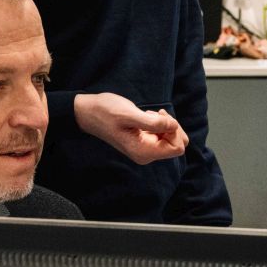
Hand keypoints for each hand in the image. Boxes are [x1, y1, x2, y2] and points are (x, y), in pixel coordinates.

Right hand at [74, 92, 188, 164]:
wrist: (89, 112)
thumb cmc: (106, 112)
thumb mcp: (129, 114)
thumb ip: (153, 122)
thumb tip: (173, 126)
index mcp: (144, 152)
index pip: (177, 148)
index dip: (175, 130)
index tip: (160, 117)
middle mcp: (146, 155)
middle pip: (176, 144)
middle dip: (171, 126)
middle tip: (156, 113)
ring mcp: (145, 149)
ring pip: (171, 138)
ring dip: (164, 123)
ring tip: (147, 114)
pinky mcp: (143, 142)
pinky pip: (162, 135)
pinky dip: (158, 123)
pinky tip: (145, 116)